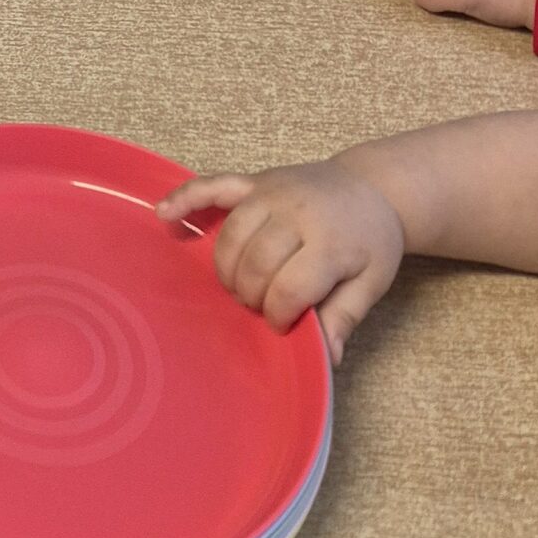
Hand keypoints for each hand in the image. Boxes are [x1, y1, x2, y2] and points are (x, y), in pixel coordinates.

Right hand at [156, 161, 405, 360]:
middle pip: (255, 264)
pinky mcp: (255, 180)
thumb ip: (345, 316)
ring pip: (231, 235)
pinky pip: (213, 186)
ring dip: (227, 268)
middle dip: (253, 294)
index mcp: (329, 243)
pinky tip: (164, 215)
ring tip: (241, 284)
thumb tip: (328, 358)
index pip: (289, 288)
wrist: (374, 187)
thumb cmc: (371, 241)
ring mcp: (271, 192)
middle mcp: (296, 213)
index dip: (280, 315)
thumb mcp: (371, 282)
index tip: (284, 325)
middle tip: (263, 304)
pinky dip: (186, 199)